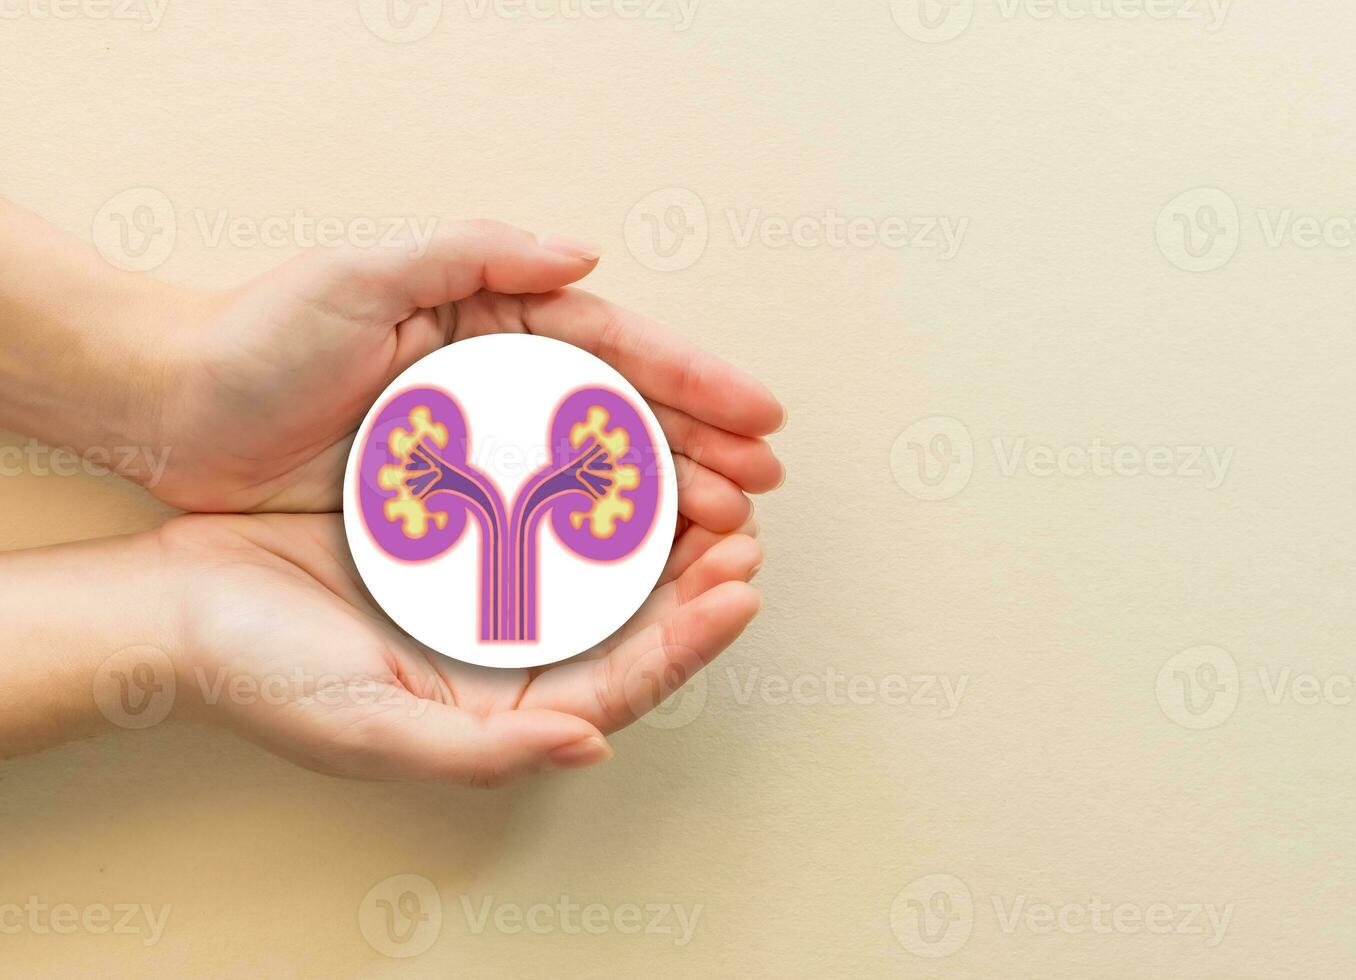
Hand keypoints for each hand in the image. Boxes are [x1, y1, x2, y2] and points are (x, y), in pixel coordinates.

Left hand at [140, 220, 783, 514]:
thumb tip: (581, 253)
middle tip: (760, 490)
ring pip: (599, 479)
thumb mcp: (360, 272)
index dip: (696, 380)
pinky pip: (545, 528)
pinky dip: (600, 547)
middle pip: (627, 420)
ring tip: (725, 531)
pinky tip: (642, 568)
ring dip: (668, 503)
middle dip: (705, 451)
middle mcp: (501, 387)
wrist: (172, 410)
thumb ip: (470, 250)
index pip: (618, 349)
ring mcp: (480, 451)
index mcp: (494, 325)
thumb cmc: (258, 336)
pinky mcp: (448, 509)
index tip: (759, 416)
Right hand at [157, 511, 762, 785]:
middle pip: (631, 619)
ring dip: (657, 526)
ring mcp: (485, 592)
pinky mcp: (458, 535)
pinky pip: (541, 510)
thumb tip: (594, 744)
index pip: (626, 681)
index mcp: (500, 709)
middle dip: (698, 576)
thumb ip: (484, 752)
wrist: (179, 603)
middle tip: (745, 523)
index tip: (742, 590)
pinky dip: (588, 487)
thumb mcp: (372, 730)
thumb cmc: (262, 678)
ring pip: (598, 562)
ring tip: (708, 485)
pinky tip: (619, 453)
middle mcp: (506, 655)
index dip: (692, 640)